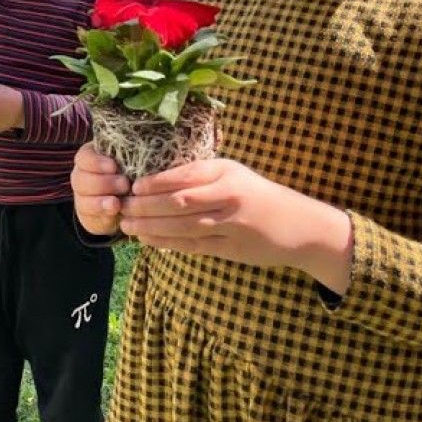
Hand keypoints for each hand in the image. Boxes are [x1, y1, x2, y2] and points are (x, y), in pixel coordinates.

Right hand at [71, 143, 131, 236]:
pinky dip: (101, 218)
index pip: (84, 157)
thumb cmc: (132, 170)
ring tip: (116, 204)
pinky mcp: (86, 216)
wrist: (131, 196)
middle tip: (124, 185)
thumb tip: (136, 156)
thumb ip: (129, 159)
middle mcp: (80, 176)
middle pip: (80, 180)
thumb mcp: (130, 161)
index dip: (96, 162)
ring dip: (99, 203)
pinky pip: (88, 218)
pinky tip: (112, 216)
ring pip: (82, 201)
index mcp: (88, 158)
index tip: (113, 167)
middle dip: (103, 183)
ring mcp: (81, 197)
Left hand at [118, 158, 353, 293]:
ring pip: (182, 226)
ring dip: (151, 227)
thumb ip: (201, 175)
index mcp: (226, 172)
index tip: (134, 186)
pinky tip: (149, 240)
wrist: (298, 225)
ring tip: (129, 225)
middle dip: (146, 206)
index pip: (184, 176)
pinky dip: (167, 243)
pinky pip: (192, 245)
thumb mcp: (233, 174)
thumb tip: (157, 181)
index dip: (155, 183)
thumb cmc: (257, 194)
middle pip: (178, 202)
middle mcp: (228, 196)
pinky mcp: (230, 248)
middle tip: (124, 207)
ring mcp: (230, 224)